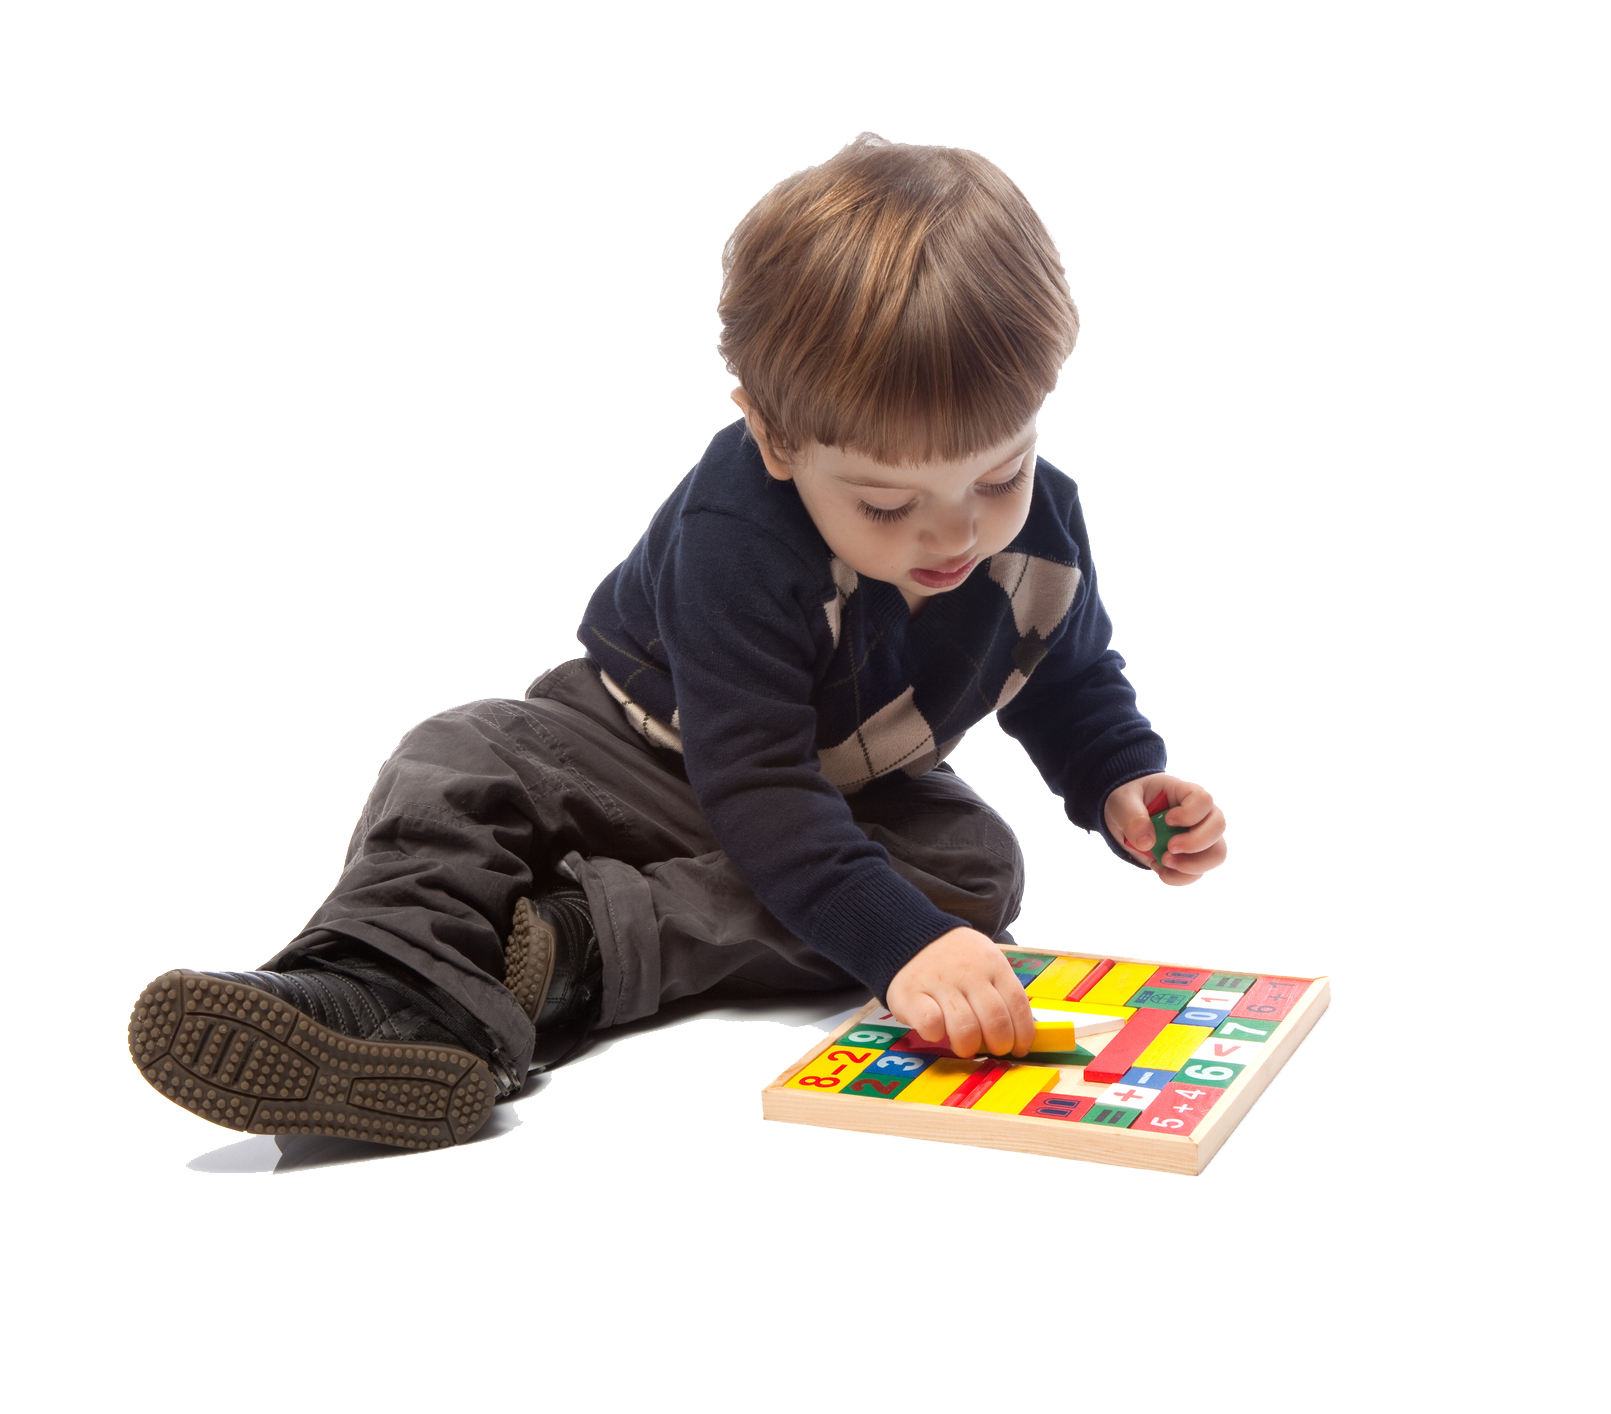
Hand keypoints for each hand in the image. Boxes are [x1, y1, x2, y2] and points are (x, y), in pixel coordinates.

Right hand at [885, 927, 1033, 1058]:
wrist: (910, 934)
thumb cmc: (953, 958)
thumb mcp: (984, 961)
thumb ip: (1000, 990)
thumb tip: (1020, 1032)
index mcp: (993, 965)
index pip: (1017, 1004)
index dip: (1022, 1033)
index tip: (1018, 1048)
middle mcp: (969, 973)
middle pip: (995, 1020)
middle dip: (999, 1044)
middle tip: (992, 1050)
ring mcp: (940, 983)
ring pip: (965, 1027)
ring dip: (968, 1045)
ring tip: (965, 1046)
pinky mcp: (911, 994)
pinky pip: (930, 1023)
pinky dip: (936, 1034)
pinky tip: (936, 1032)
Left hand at [1105, 773, 1227, 886]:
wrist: (1127, 816)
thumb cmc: (1131, 800)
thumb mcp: (1123, 801)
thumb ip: (1132, 817)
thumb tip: (1147, 843)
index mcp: (1187, 791)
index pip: (1205, 799)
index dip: (1190, 813)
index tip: (1168, 820)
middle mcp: (1202, 813)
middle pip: (1219, 827)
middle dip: (1196, 843)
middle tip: (1169, 848)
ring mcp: (1201, 836)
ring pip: (1217, 855)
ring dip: (1192, 866)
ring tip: (1164, 862)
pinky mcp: (1193, 857)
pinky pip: (1199, 873)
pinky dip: (1179, 877)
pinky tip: (1158, 867)